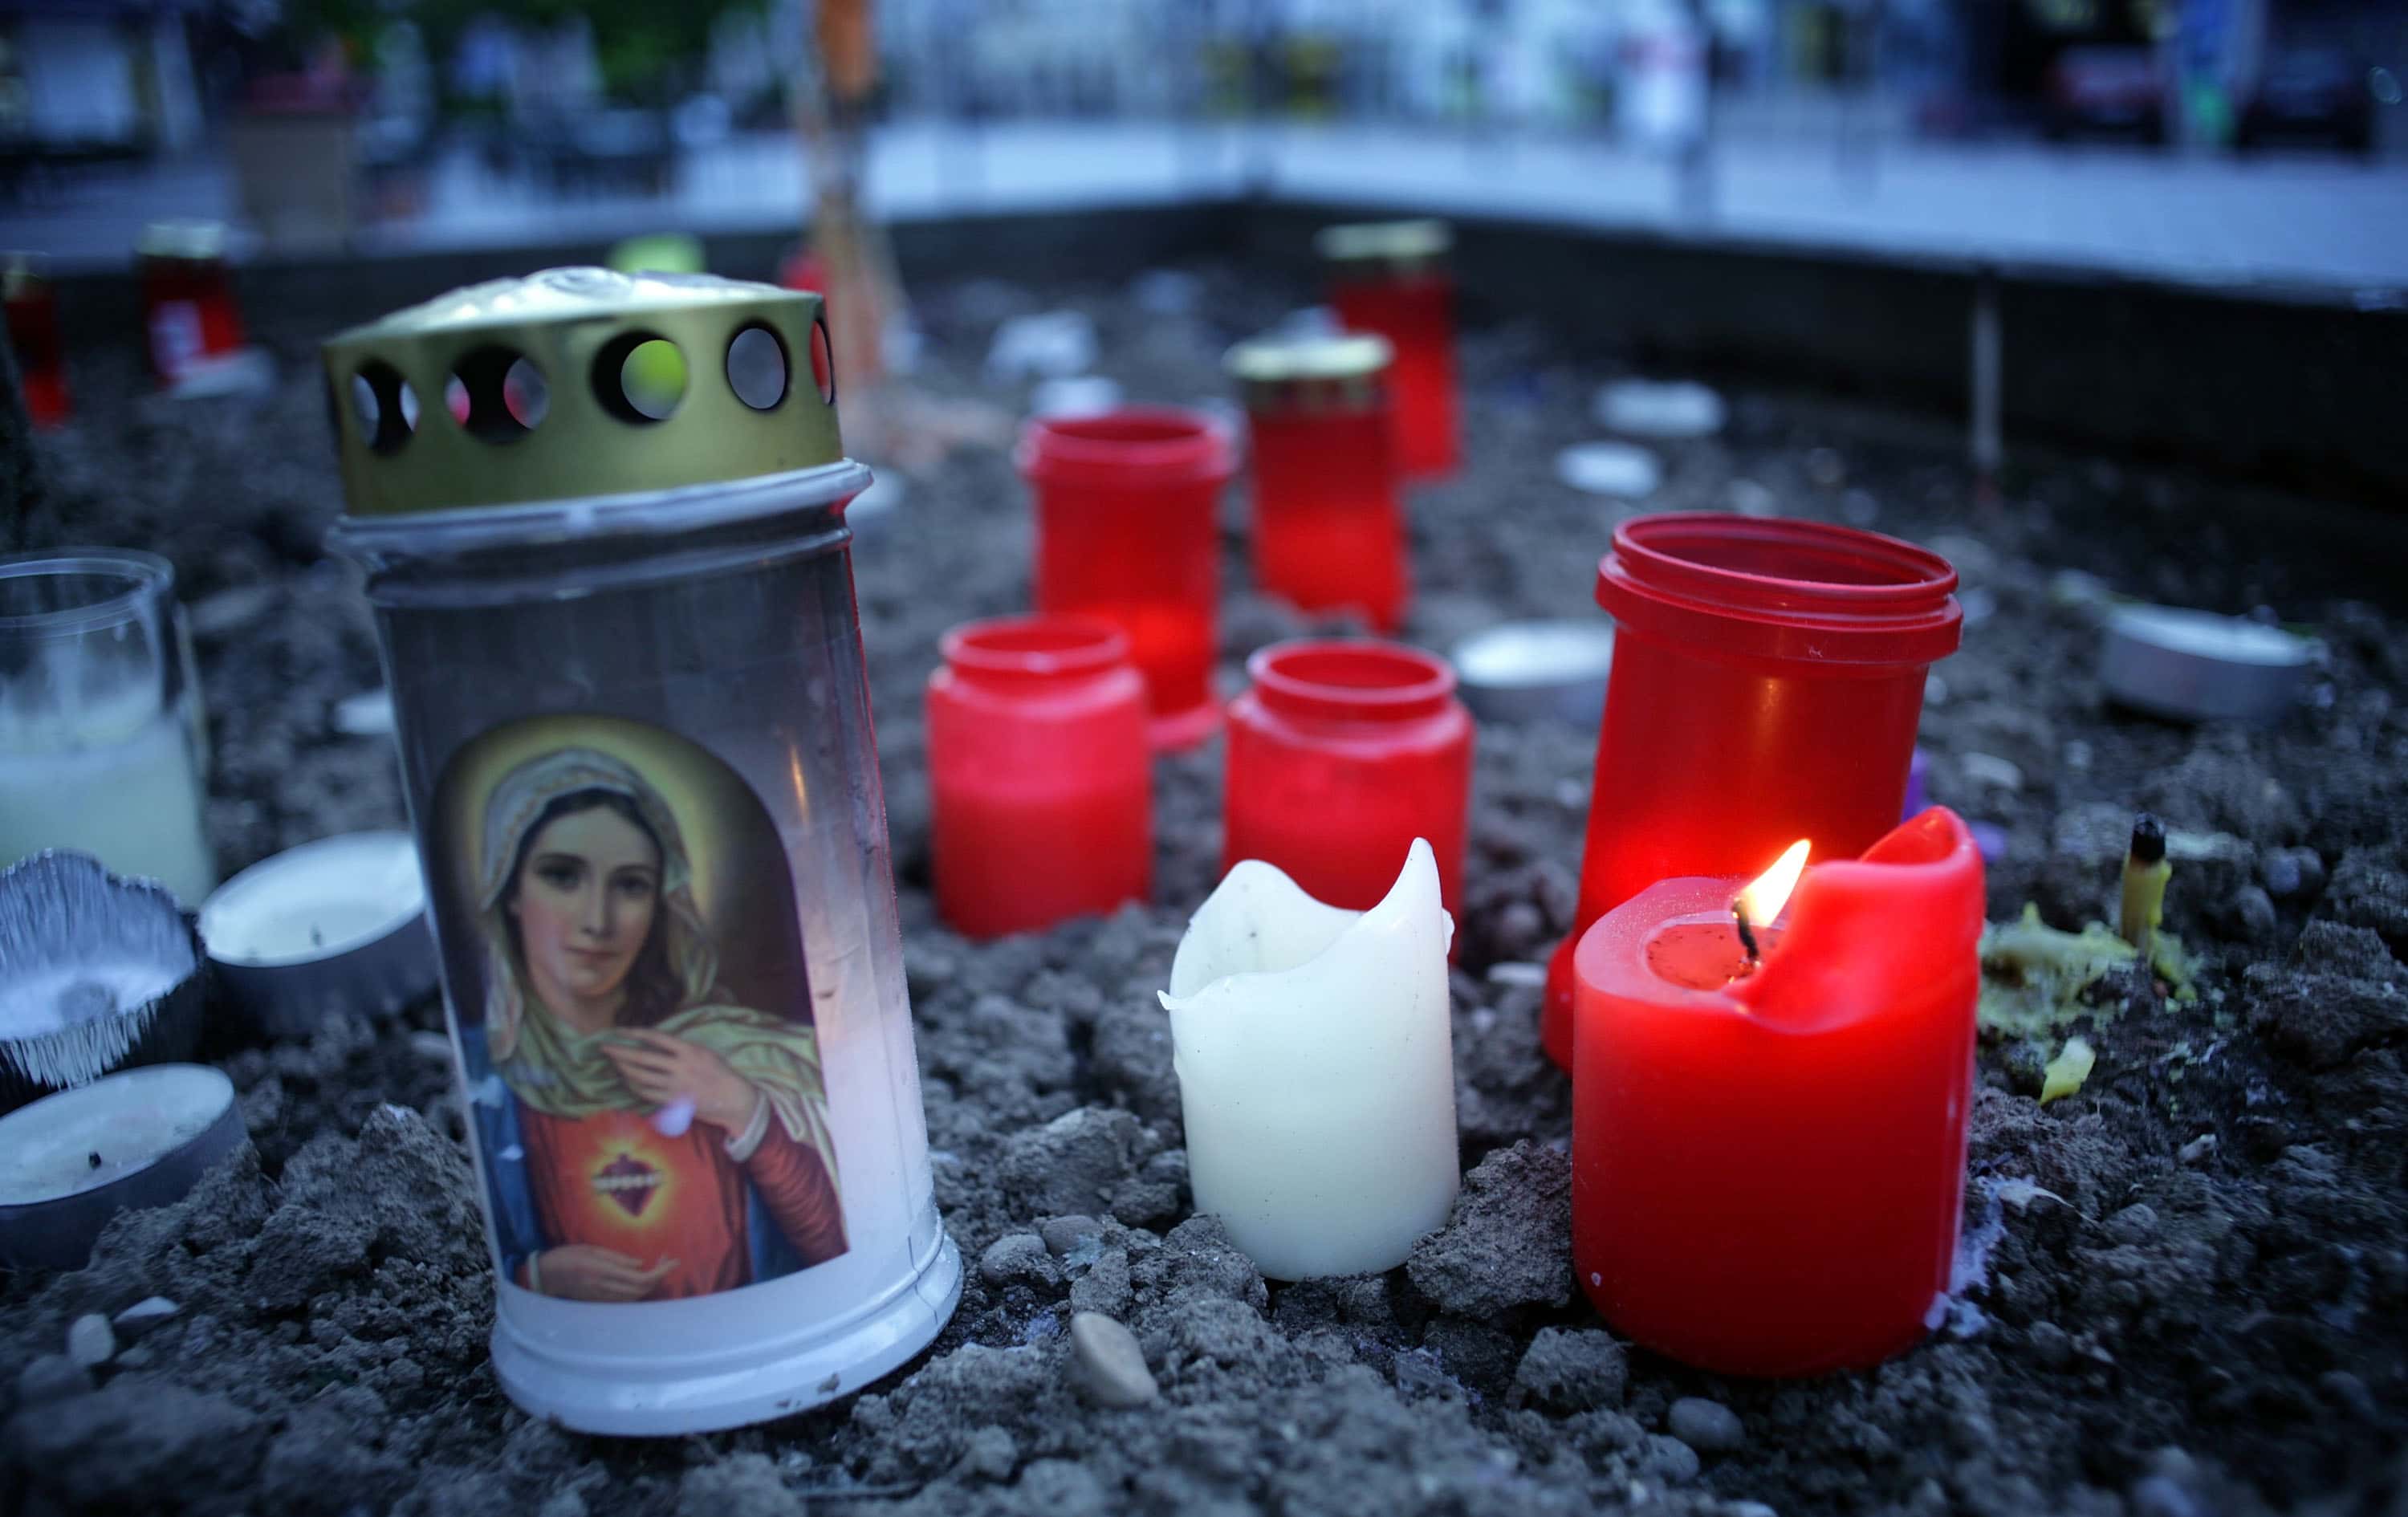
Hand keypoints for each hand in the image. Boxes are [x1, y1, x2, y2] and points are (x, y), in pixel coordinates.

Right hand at [536, 1245, 677, 1301]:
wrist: (545, 1276)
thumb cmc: (566, 1256)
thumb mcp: (591, 1249)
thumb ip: (617, 1258)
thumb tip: (640, 1264)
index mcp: (605, 1271)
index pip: (642, 1278)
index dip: (661, 1272)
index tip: (674, 1262)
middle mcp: (605, 1287)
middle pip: (642, 1290)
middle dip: (659, 1277)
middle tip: (665, 1260)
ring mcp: (602, 1297)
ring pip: (634, 1297)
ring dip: (649, 1285)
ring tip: (655, 1267)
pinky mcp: (598, 1301)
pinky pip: (624, 1300)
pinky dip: (636, 1291)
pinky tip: (638, 1279)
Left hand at [602, 1030, 757, 1133]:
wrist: (731, 1098)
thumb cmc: (720, 1072)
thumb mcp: (704, 1052)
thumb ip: (681, 1048)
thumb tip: (657, 1043)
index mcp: (689, 1050)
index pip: (656, 1038)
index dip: (635, 1033)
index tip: (620, 1031)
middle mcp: (679, 1067)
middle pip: (642, 1058)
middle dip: (620, 1052)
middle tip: (605, 1048)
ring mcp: (674, 1086)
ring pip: (641, 1077)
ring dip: (624, 1070)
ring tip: (614, 1064)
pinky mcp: (672, 1101)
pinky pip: (646, 1093)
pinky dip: (633, 1086)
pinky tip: (628, 1081)